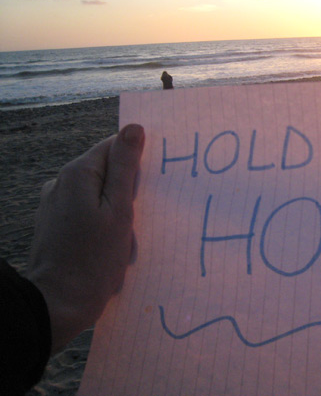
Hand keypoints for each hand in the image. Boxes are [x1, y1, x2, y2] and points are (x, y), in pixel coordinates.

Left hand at [27, 124, 144, 353]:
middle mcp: (61, 182)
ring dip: (117, 209)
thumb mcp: (119, 210)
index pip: (114, 146)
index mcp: (78, 173)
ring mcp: (55, 203)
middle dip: (128, 190)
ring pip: (98, 192)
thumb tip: (134, 128)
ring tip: (125, 240)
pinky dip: (103, 221)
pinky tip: (111, 245)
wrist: (58, 304)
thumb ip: (125, 167)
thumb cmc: (95, 259)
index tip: (154, 184)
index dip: (137, 160)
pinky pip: (87, 210)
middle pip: (106, 170)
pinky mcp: (55, 223)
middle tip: (141, 218)